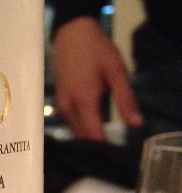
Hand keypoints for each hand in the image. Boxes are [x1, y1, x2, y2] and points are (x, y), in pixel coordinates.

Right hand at [52, 17, 143, 140]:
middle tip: (111, 151)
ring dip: (88, 139)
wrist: (70, 36)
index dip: (105, 148)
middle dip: (96, 147)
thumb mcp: (116, 72)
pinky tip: (91, 127)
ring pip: (75, 133)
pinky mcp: (58, 107)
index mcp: (84, 101)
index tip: (116, 154)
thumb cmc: (96, 51)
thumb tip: (136, 125)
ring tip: (103, 141)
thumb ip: (126, 100)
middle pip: (83, 139)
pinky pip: (70, 125)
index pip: (94, 136)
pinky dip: (80, 130)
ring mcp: (61, 109)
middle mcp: (69, 110)